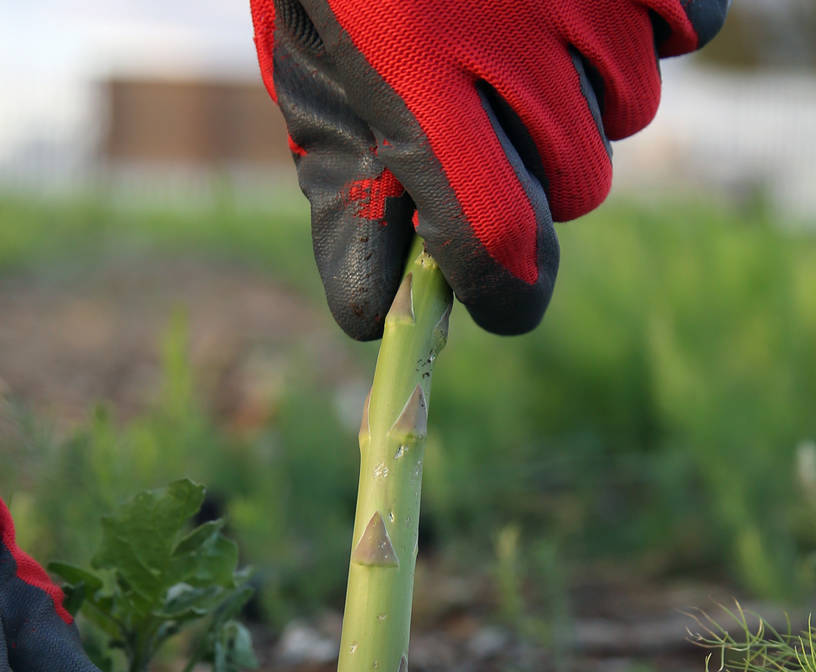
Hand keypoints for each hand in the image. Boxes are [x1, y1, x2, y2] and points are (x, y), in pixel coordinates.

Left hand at [252, 0, 726, 338]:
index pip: (500, 239)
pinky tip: (576, 2)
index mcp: (419, 76)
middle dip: (537, 182)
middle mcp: (519, 34)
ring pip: (630, 114)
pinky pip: (684, 30)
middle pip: (578, 187)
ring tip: (521, 35)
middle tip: (490, 118)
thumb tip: (375, 316)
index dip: (506, 293)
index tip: (496, 297)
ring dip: (583, 102)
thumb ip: (347, 195)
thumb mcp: (311, 72)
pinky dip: (642, 31)